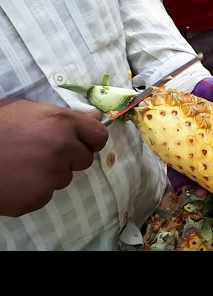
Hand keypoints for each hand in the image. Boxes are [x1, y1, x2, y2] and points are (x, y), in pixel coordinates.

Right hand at [0, 99, 107, 216]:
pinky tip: (17, 179)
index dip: (90, 139)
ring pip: (65, 178)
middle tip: (44, 153)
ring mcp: (52, 175)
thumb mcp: (28, 110)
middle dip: (70, 157)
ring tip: (24, 164)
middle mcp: (63, 148)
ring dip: (52, 173)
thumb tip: (95, 117)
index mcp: (62, 123)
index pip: (99, 136)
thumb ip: (65, 116)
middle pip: (85, 159)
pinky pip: (47, 194)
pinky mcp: (39, 197)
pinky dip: (35, 189)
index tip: (82, 142)